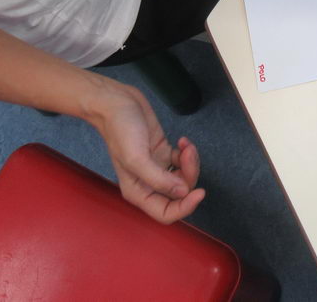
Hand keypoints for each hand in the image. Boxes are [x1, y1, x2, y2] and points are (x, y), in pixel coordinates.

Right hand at [87, 84, 204, 223]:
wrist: (116, 102)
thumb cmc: (119, 129)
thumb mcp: (136, 158)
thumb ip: (159, 180)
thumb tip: (182, 193)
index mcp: (138, 191)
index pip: (165, 214)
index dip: (185, 208)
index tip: (199, 192)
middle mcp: (147, 183)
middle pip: (179, 194)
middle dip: (189, 175)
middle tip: (188, 155)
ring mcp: (157, 167)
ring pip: (183, 177)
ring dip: (190, 162)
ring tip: (185, 145)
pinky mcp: (163, 152)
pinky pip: (182, 161)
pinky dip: (187, 152)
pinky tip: (182, 141)